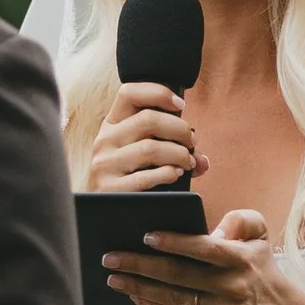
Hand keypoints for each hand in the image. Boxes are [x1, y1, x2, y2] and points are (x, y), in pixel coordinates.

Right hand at [86, 81, 204, 192]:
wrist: (101, 211)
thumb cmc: (127, 177)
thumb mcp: (139, 154)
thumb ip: (171, 148)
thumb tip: (203, 161)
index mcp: (112, 124)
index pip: (129, 92)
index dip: (158, 92)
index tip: (181, 104)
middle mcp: (105, 140)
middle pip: (148, 119)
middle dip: (180, 129)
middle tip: (192, 141)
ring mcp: (105, 164)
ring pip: (151, 148)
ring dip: (178, 154)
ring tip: (187, 162)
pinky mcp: (110, 188)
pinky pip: (145, 177)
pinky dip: (167, 174)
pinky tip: (175, 174)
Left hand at [97, 209, 304, 304]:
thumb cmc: (257, 265)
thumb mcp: (260, 235)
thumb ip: (242, 220)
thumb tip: (215, 229)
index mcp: (241, 259)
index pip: (205, 249)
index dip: (176, 243)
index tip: (146, 236)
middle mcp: (232, 286)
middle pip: (181, 275)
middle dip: (142, 266)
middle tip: (111, 258)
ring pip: (175, 299)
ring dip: (140, 288)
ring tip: (114, 278)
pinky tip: (134, 296)